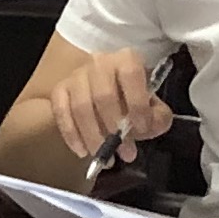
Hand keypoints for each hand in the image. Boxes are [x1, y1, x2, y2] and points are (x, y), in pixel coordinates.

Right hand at [48, 50, 175, 173]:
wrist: (108, 88)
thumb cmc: (132, 97)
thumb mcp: (153, 105)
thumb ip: (158, 116)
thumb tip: (150, 125)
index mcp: (126, 59)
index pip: (131, 74)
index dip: (137, 102)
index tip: (141, 129)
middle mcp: (99, 62)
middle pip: (103, 95)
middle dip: (115, 129)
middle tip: (126, 153)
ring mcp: (77, 75)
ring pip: (81, 107)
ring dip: (94, 137)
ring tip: (107, 158)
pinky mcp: (60, 89)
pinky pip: (61, 112)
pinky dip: (71, 135)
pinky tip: (82, 151)